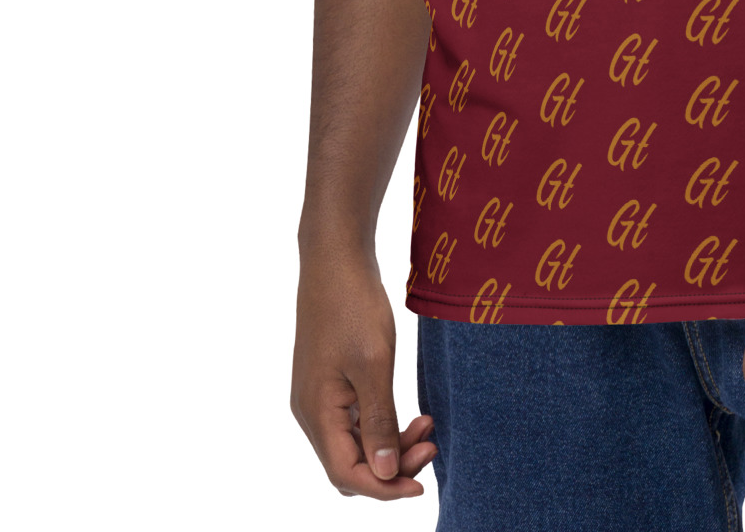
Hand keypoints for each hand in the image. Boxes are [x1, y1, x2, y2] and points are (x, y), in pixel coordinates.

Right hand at [291, 250, 436, 498]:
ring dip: (390, 444)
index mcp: (317, 413)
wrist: (336, 257)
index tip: (422, 484)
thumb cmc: (354, 306)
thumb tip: (384, 474)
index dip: (384, 488)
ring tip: (428, 425)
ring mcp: (318, 397)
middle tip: (432, 443)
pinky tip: (411, 413)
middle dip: (392, 465)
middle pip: (350, 464)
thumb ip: (380, 421)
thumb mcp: (375, 364)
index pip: (347, 474)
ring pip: (354, 444)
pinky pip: (354, 421)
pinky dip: (382, 425)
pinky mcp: (329, 382)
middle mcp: (311, 412)